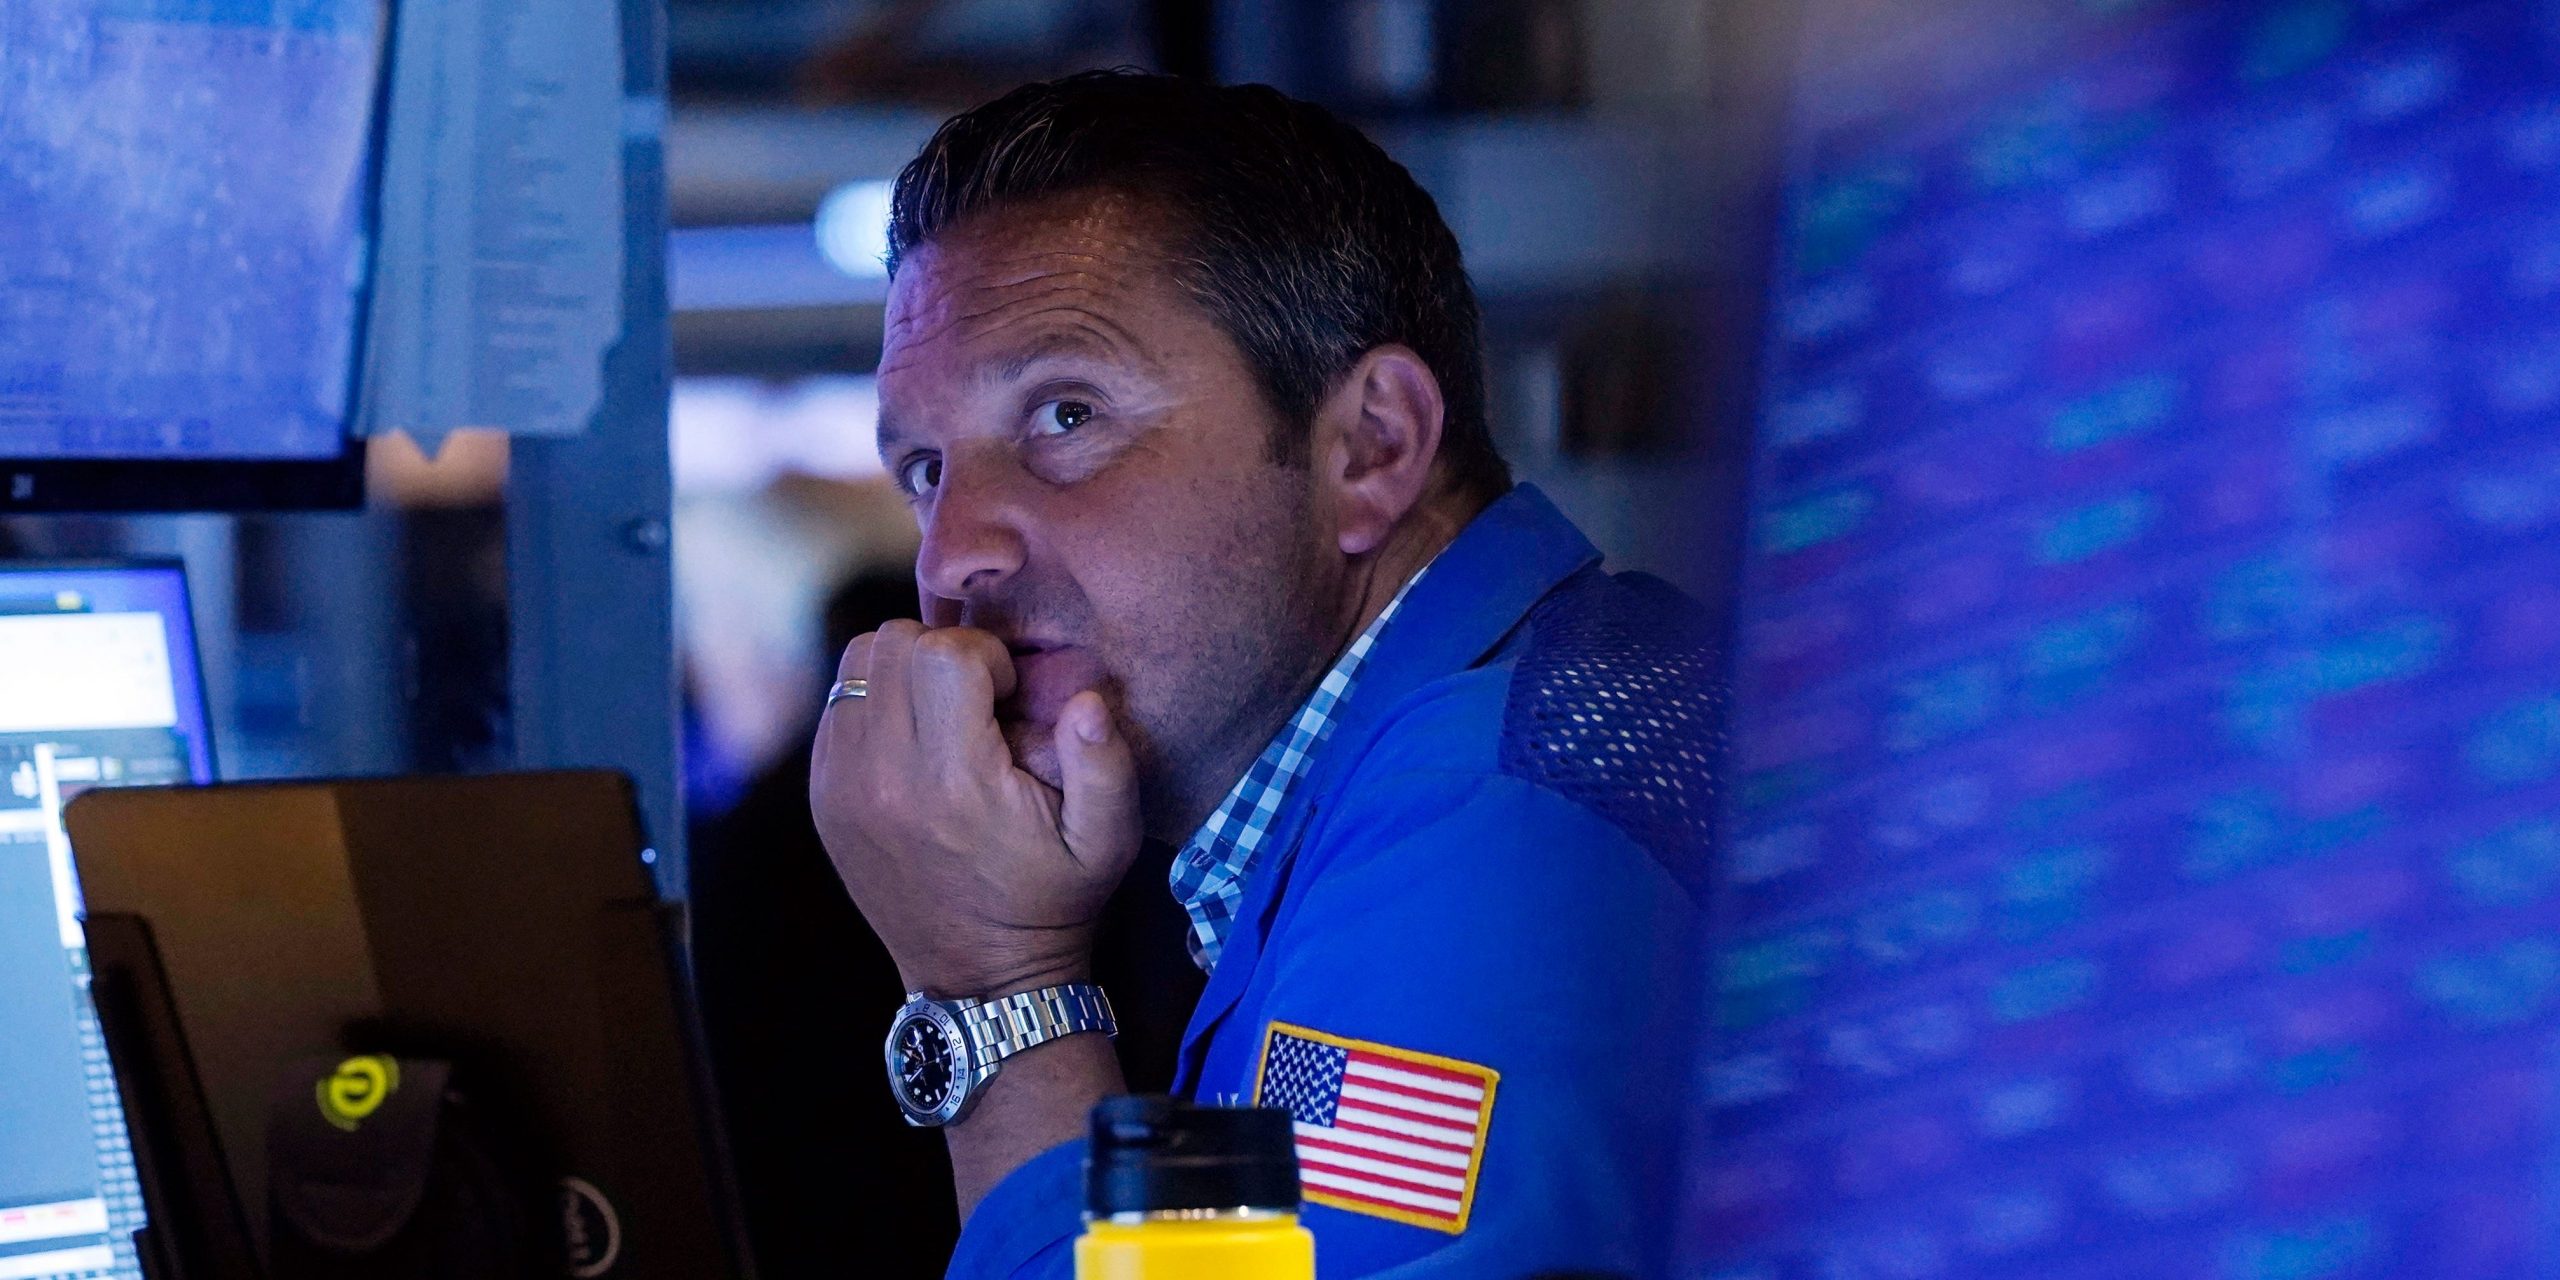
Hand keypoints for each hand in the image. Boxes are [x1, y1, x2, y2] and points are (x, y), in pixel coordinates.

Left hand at [809, 620, 1142, 996]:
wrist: (980, 977)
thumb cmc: (1050, 901)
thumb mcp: (1106, 841)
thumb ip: (1106, 764)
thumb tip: (1086, 701)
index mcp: (952, 782)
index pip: (944, 653)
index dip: (987, 657)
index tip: (1008, 696)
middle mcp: (882, 779)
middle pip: (893, 644)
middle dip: (942, 654)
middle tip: (976, 700)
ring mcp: (841, 788)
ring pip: (858, 663)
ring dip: (904, 673)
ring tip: (943, 714)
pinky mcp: (822, 797)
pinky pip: (839, 705)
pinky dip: (876, 704)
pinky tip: (914, 743)